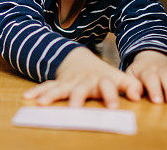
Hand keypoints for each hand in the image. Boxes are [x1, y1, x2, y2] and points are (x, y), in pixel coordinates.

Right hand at [23, 47, 142, 108]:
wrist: (78, 59)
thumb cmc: (101, 74)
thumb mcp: (118, 77)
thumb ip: (130, 85)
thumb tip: (138, 95)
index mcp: (102, 79)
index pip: (108, 86)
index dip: (111, 95)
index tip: (114, 107)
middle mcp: (84, 81)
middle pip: (81, 89)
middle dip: (77, 98)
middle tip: (74, 108)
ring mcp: (69, 82)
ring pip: (60, 88)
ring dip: (51, 95)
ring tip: (42, 104)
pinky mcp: (58, 83)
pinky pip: (46, 87)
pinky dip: (38, 92)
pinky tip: (28, 98)